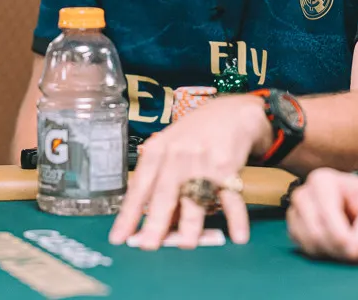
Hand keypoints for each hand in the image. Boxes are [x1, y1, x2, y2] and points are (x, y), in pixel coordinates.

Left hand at [108, 94, 266, 249]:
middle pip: (164, 193)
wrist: (230, 113)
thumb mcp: (170, 148)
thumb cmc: (194, 135)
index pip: (140, 187)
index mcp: (158, 151)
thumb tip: (153, 221)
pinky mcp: (228, 167)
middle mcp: (178, 156)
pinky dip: (236, 219)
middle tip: (149, 245)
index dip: (128, 214)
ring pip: (196, 198)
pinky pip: (232, 198)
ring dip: (191, 224)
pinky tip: (237, 236)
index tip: (119, 237)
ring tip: (186, 245)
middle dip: (156, 222)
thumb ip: (159, 179)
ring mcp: (203, 162)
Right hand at [286, 168, 357, 262]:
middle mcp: (304, 194)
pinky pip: (307, 250)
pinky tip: (343, 251)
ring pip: (310, 244)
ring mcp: (296, 211)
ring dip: (336, 255)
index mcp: (322, 181)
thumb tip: (357, 248)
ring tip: (357, 253)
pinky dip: (327, 256)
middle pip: (316, 233)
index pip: (326, 216)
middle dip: (341, 250)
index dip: (344, 239)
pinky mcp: (296, 228)